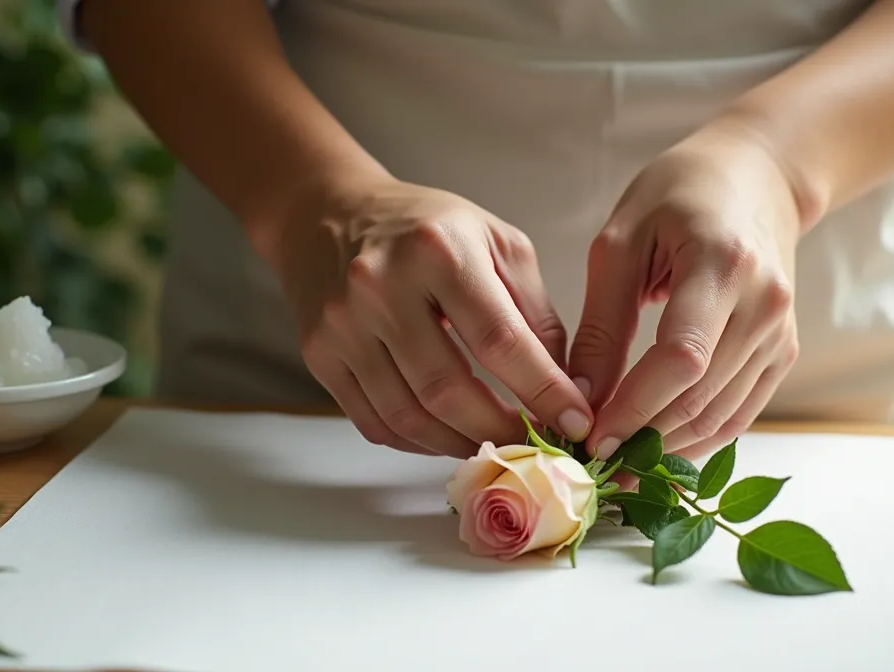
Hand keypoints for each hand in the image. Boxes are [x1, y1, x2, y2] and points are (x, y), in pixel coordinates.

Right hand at [270, 176, 593, 457]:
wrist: (328, 211)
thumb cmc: (426, 227)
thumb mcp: (496, 243)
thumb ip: (535, 313)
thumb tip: (568, 389)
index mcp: (438, 250)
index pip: (499, 340)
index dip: (542, 391)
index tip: (575, 423)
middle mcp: (382, 286)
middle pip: (448, 389)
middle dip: (501, 430)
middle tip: (534, 447)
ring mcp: (342, 323)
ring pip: (408, 416)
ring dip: (460, 444)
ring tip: (495, 447)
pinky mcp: (318, 353)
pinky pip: (373, 421)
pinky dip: (418, 443)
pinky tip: (447, 437)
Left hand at [569, 123, 801, 459]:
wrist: (758, 176)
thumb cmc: (680, 193)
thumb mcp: (622, 240)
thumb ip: (603, 322)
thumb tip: (579, 397)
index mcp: (724, 264)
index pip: (682, 358)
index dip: (635, 408)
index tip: (590, 436)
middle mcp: (765, 305)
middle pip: (701, 397)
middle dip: (642, 439)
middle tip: (590, 464)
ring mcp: (780, 334)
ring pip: (719, 417)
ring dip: (666, 450)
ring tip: (615, 466)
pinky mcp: (782, 353)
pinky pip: (738, 414)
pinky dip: (694, 439)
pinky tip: (654, 450)